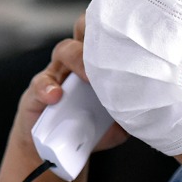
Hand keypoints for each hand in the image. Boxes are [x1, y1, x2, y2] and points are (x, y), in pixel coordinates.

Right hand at [14, 14, 127, 151]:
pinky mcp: (37, 92)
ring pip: (64, 51)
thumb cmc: (87, 128)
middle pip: (84, 30)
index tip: (131, 40)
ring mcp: (56, 74)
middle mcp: (78, 62)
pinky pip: (41, 84)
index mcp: (99, 64)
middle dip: (95, 32)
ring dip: (77, 60)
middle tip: (109, 50)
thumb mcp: (113, 126)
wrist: (55, 151)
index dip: (117, 31)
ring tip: (89, 78)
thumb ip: (127, 118)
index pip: (107, 35)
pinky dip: (48, 89)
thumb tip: (144, 116)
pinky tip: (56, 97)